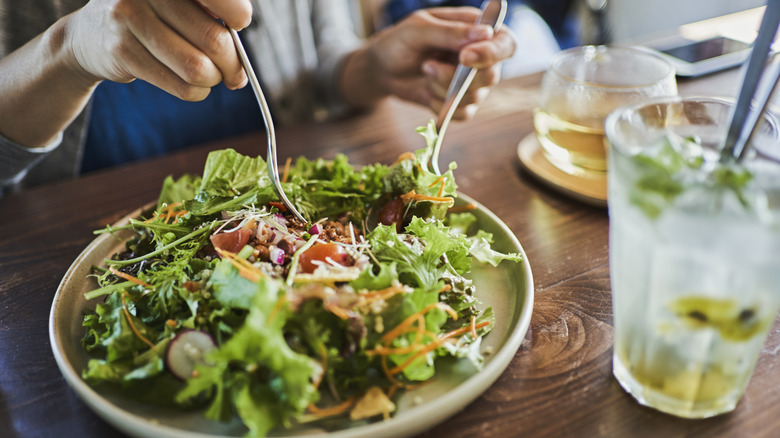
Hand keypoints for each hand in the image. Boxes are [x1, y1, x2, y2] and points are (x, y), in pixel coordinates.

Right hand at [64, 0, 252, 100]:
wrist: (90, 33)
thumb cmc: (151, 16)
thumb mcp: (178, 2)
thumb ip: (210, 13)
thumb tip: (240, 49)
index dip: (238, 14)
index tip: (238, 25)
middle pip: (214, 39)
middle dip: (233, 63)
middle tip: (234, 70)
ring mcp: (130, 18)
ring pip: (198, 68)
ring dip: (214, 80)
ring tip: (211, 76)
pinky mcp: (122, 52)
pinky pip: (180, 86)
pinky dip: (196, 92)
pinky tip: (193, 85)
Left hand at [353, 7, 516, 118]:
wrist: (382, 69)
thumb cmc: (400, 41)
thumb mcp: (419, 29)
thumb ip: (450, 32)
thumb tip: (484, 33)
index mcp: (478, 31)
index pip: (505, 44)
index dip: (492, 53)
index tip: (465, 57)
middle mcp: (481, 57)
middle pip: (492, 75)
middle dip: (456, 76)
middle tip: (428, 65)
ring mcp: (472, 82)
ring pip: (474, 96)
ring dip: (443, 88)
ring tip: (424, 70)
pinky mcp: (461, 103)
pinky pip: (463, 113)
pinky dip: (442, 106)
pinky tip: (427, 91)